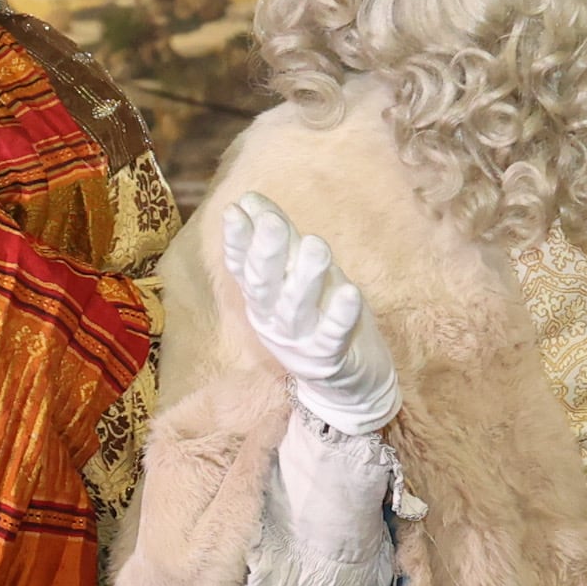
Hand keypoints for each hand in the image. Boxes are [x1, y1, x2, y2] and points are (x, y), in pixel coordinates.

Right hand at [225, 193, 400, 438]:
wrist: (349, 386)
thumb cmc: (321, 320)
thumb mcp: (295, 278)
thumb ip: (278, 242)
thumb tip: (249, 200)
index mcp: (263, 300)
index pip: (244, 268)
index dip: (238, 241)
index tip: (236, 211)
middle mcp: (274, 320)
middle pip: (264, 287)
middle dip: (266, 254)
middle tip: (271, 222)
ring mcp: (301, 342)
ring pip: (296, 310)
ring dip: (305, 278)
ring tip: (316, 247)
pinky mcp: (331, 360)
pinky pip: (333, 338)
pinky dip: (339, 317)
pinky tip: (350, 293)